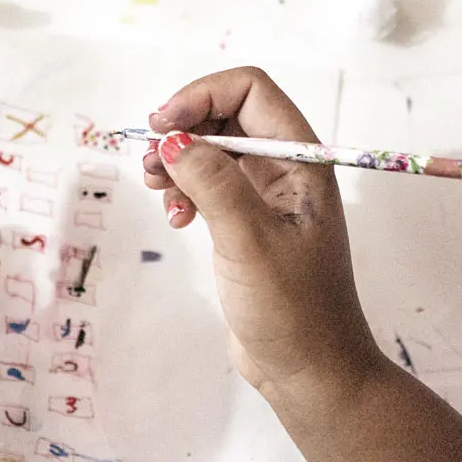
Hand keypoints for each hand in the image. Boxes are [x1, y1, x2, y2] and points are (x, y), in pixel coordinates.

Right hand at [143, 68, 381, 413]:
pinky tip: (176, 220)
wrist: (310, 371)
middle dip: (183, 129)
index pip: (250, 90)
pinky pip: (209, 186)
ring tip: (157, 192)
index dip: (200, 96)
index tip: (161, 127)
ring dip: (178, 162)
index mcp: (301, 162)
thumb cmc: (293, 311)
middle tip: (151, 164)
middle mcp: (286, 170)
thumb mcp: (248, 241)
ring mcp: (266, 198)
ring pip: (212, 151)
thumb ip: (212, 182)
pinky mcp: (246, 226)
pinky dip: (184, 192)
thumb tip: (171, 138)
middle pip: (226, 115)